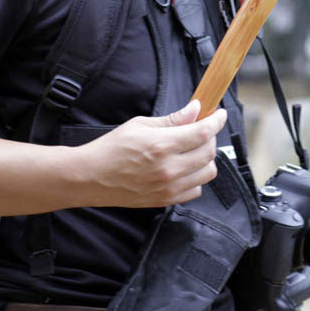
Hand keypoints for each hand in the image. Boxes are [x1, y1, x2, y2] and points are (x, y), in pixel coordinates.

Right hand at [75, 100, 226, 207]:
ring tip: (193, 149)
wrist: (89, 177)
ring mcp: (169, 187)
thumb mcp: (140, 125)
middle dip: (210, 137)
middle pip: (209, 152)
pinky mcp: (166, 200)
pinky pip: (196, 190)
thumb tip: (195, 110)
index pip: (203, 132)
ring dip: (206, 158)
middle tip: (201, 129)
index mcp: (162, 145)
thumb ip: (172, 119)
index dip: (217, 121)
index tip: (220, 114)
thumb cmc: (111, 148)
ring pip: (207, 172)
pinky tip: (185, 167)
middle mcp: (169, 169)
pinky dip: (196, 177)